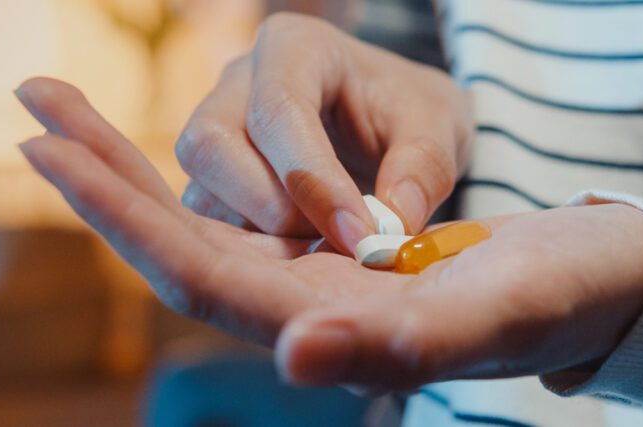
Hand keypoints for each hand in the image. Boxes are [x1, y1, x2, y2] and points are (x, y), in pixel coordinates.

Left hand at [17, 78, 642, 390]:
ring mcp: (326, 278)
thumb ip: (400, 346)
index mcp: (338, 329)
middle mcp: (315, 308)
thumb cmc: (571, 292)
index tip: (50, 147)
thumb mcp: (502, 309)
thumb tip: (292, 356)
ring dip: (137, 165)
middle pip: (184, 245)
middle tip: (33, 101)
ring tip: (65, 106)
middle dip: (105, 178)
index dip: (124, 216)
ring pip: (209, 222)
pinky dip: (205, 166)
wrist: (608, 276)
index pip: (204, 275)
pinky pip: (253, 207)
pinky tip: (169, 141)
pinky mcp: (346, 250)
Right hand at [176, 12, 471, 252]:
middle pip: (211, 144)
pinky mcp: (213, 178)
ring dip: (260, 235)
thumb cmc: (413, 113)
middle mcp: (240, 81)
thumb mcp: (441, 128)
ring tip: (329, 250)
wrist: (398, 123)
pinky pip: (209, 220)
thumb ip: (424, 169)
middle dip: (272, 209)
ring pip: (201, 188)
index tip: (359, 236)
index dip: (313, 180)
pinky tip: (307, 256)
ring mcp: (218, 128)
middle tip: (340, 244)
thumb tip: (390, 229)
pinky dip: (254, 249)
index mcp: (297, 48)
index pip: (279, 110)